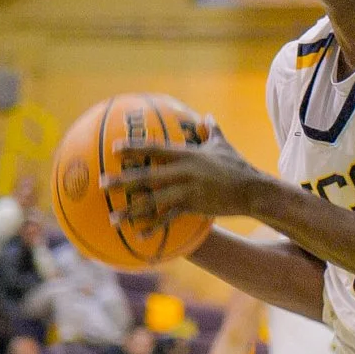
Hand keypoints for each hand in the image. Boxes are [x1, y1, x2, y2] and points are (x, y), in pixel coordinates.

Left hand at [105, 123, 264, 225]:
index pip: (155, 148)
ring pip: (153, 201)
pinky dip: (154, 227)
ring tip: (112, 217)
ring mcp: (187, 190)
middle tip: (101, 184)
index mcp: (187, 154)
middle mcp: (183, 172)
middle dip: (122, 180)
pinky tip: (139, 236)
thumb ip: (212, 131)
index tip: (114, 148)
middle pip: (146, 176)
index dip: (133, 147)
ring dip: (131, 210)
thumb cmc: (238, 166)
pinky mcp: (193, 207)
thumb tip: (207, 117)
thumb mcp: (223, 146)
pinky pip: (169, 219)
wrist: (253, 190)